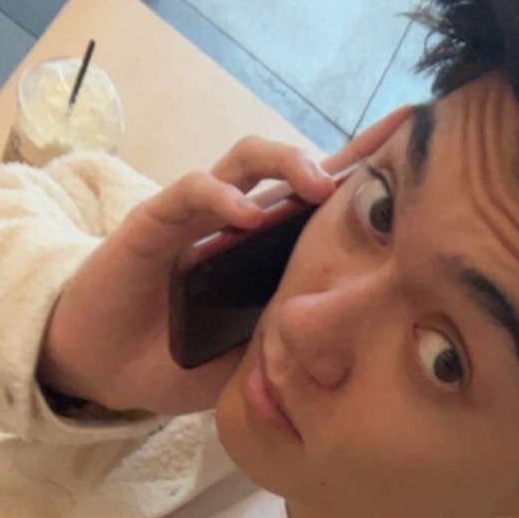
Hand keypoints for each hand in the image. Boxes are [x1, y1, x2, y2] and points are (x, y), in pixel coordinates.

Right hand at [38, 106, 411, 417]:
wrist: (105, 369)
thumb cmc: (178, 358)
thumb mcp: (252, 357)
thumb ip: (293, 342)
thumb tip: (358, 353)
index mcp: (261, 250)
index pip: (316, 202)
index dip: (361, 173)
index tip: (413, 148)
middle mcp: (233, 221)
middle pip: (289, 169)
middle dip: (337, 157)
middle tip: (379, 163)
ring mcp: (195, 217)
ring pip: (243, 162)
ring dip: (283, 164)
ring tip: (316, 184)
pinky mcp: (153, 223)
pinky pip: (189, 193)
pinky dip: (220, 197)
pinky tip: (246, 215)